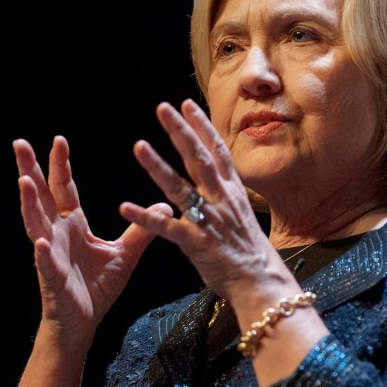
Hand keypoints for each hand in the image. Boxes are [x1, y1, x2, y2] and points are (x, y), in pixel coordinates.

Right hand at [15, 136, 169, 345]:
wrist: (84, 322)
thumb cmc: (98, 287)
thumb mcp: (125, 254)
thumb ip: (140, 230)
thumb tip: (164, 205)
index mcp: (73, 225)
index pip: (64, 189)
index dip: (60, 165)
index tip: (58, 139)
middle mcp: (57, 233)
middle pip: (40, 196)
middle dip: (30, 170)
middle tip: (20, 143)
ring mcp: (51, 254)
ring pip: (36, 223)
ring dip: (29, 203)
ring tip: (24, 181)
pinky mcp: (53, 278)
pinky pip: (47, 263)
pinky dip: (43, 251)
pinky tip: (41, 240)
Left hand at [119, 99, 280, 298]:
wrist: (262, 281)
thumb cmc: (252, 254)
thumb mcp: (243, 218)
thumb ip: (227, 200)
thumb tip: (219, 187)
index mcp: (233, 193)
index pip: (217, 151)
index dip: (202, 127)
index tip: (187, 105)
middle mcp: (221, 200)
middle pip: (199, 159)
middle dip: (181, 132)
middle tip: (163, 108)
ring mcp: (208, 219)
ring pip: (180, 187)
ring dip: (157, 165)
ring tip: (139, 146)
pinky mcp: (195, 242)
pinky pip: (165, 227)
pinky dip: (145, 217)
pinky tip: (124, 207)